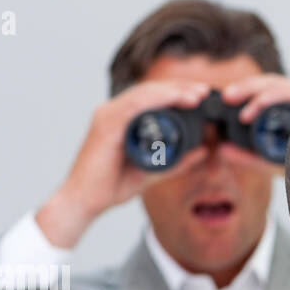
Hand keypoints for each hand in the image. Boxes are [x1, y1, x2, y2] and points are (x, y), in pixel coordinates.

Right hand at [36, 80, 215, 247]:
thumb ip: (177, 161)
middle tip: (205, 90)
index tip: (201, 96)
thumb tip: (203, 150)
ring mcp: (107, 115)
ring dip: (173, 91)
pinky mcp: (106, 123)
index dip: (177, 93)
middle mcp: (113, 112)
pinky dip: (157, 99)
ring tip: (196, 94)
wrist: (85, 202)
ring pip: (145, 93)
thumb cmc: (112, 186)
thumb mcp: (153, 171)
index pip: (152, 98)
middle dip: (179, 88)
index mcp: (121, 119)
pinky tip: (176, 98)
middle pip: (150, 91)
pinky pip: (135, 104)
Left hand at [220, 73, 289, 177]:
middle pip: (271, 83)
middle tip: (226, 97)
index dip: (245, 89)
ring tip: (238, 108)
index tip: (225, 99)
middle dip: (246, 87)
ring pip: (279, 85)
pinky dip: (273, 97)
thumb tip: (221, 149)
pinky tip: (257, 105)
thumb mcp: (271, 161)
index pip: (267, 89)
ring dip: (255, 93)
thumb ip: (247, 156)